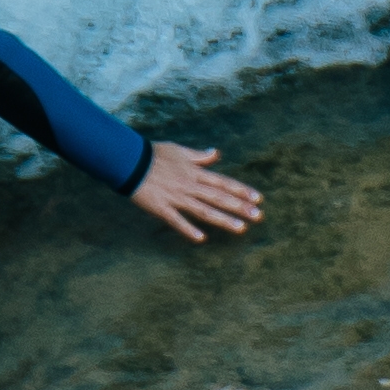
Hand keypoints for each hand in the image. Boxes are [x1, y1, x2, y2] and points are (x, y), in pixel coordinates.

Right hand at [132, 141, 263, 244]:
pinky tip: (201, 238)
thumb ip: (199, 156)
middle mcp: (189, 185)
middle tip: (258, 216)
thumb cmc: (155, 154)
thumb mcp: (180, 151)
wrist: (130, 160)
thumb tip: (215, 153)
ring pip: (203, 210)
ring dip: (223, 220)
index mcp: (194, 172)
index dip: (240, 190)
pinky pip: (176, 220)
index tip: (258, 199)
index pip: (222, 182)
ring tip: (241, 228)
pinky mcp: (162, 207)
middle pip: (218, 197)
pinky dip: (188, 229)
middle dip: (239, 207)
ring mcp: (177, 197)